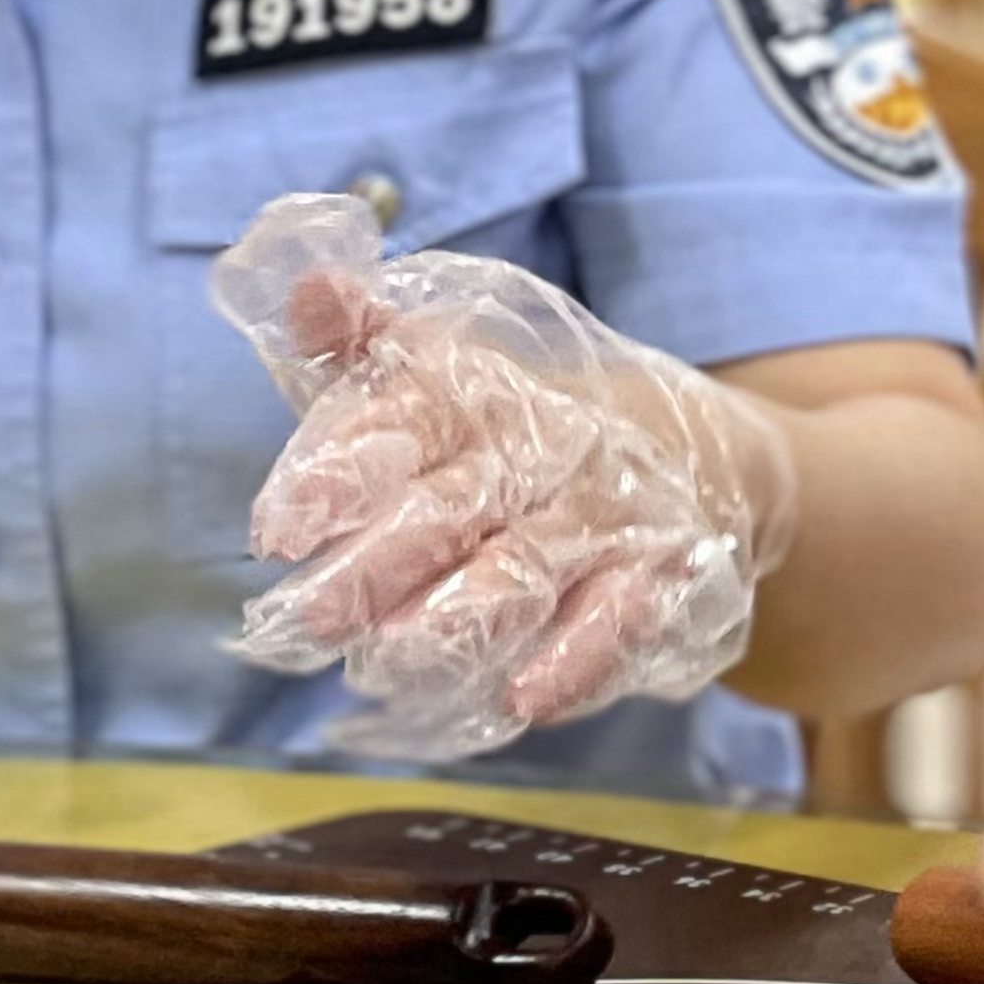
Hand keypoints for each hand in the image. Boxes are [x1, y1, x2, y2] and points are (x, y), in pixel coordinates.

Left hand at [213, 193, 802, 758]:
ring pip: (532, 563)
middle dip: (381, 560)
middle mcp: (546, 449)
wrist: (704, 457)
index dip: (344, 467)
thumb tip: (305, 287)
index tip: (279, 525)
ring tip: (398, 656)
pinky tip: (529, 697)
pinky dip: (581, 656)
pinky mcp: (659, 575)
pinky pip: (624, 615)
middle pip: (456, 503)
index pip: (411, 417)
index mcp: (483, 398)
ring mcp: (606, 514)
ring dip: (468, 610)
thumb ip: (369, 344)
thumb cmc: (534, 430)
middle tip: (309, 614)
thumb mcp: (455, 374)